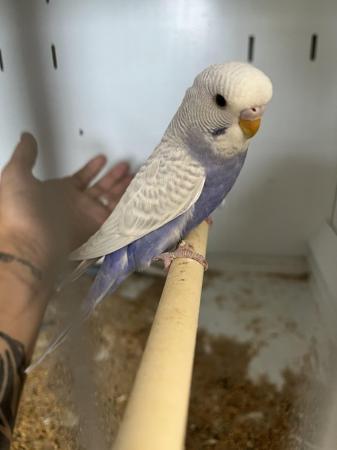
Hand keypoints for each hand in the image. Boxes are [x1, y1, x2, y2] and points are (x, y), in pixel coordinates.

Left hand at [0, 133, 131, 273]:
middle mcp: (76, 205)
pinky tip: (134, 192)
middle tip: (126, 166)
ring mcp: (88, 218)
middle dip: (113, 177)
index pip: (81, 179)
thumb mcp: (16, 177)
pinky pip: (115, 214)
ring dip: (122, 187)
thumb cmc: (22, 213)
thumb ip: (24, 156)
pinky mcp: (98, 229)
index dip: (92, 169)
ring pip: (110, 200)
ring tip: (135, 175)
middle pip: (100, 189)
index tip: (103, 159)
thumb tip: (27, 137)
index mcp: (59, 193)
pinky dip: (126, 204)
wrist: (31, 245)